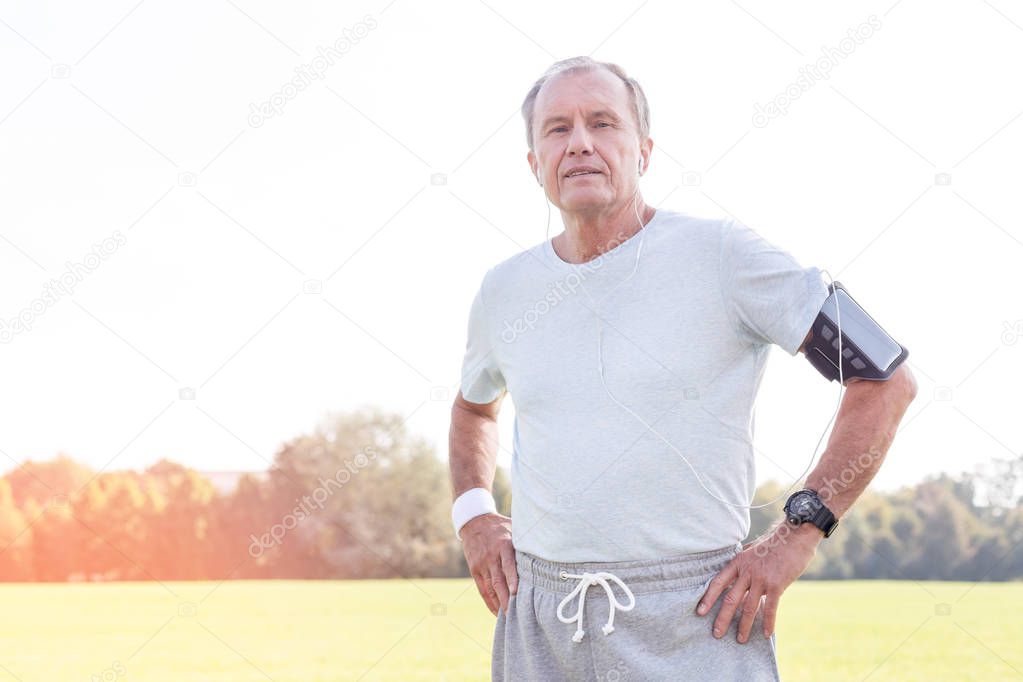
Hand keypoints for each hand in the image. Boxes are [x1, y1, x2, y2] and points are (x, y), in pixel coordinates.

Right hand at [461, 512, 517, 616]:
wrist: (474, 522)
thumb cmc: (501, 527)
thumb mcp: (514, 528)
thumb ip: (526, 542)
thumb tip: (547, 551)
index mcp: (503, 545)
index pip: (508, 564)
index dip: (512, 579)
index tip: (517, 592)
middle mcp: (491, 556)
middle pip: (498, 581)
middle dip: (506, 599)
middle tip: (514, 615)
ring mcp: (481, 564)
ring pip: (490, 588)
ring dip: (499, 604)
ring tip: (508, 619)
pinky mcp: (475, 570)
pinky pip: (482, 590)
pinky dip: (489, 602)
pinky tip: (497, 613)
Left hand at [696, 521, 821, 642]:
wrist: (794, 536)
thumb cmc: (774, 543)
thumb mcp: (751, 549)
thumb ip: (743, 563)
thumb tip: (735, 572)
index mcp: (738, 562)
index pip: (718, 582)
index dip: (708, 598)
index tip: (700, 611)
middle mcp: (747, 572)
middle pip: (731, 599)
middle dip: (722, 618)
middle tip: (716, 633)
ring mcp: (762, 579)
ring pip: (749, 607)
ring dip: (743, 626)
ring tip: (740, 639)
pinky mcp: (777, 585)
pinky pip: (770, 608)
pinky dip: (768, 622)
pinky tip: (766, 634)